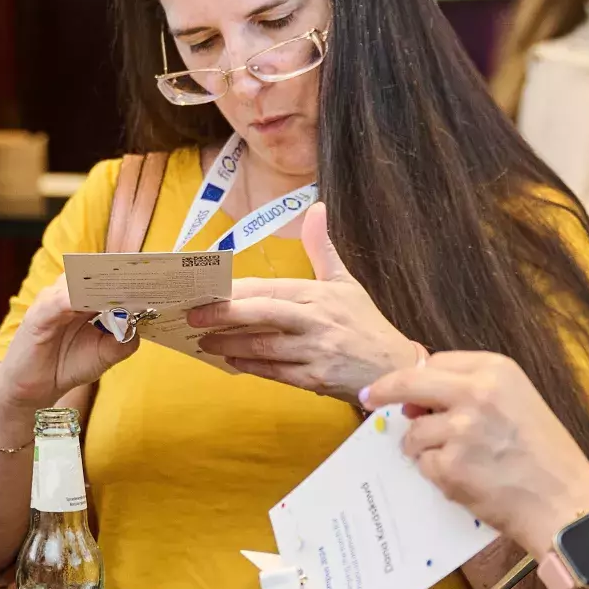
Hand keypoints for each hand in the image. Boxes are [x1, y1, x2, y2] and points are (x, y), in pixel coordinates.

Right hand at [0, 282, 137, 425]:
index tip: (158, 280)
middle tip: (147, 277)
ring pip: (78, 283)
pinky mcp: (37, 315)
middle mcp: (68, 294)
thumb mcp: (104, 355)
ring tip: (126, 285)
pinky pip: (58, 301)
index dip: (132, 280)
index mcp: (85, 299)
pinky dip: (75, 299)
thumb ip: (123, 341)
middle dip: (120, 277)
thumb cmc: (67, 366)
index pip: (110, 281)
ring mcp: (52, 301)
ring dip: (101, 284)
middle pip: (95, 276)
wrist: (32, 390)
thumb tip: (139, 324)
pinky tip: (92, 302)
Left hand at [187, 205, 423, 399]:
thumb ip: (322, 248)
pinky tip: (231, 360)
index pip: (270, 288)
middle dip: (224, 315)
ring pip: (263, 347)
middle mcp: (317, 321)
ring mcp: (316, 351)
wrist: (395, 368)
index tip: (208, 290)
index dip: (236, 290)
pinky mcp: (317, 380)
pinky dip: (250, 366)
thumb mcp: (346, 282)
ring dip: (229, 344)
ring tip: (204, 340)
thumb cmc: (365, 324)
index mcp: (320, 294)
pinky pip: (275, 372)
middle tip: (193, 317)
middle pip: (262, 314)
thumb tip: (315, 208)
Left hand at [364, 351, 588, 558]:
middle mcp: (477, 392)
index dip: (414, 376)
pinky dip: (436, 474)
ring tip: (459, 463)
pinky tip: (465, 481)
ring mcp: (462, 429)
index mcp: (497, 370)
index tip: (394, 385)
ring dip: (422, 449)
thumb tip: (415, 401)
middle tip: (369, 399)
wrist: (566, 502)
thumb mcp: (517, 404)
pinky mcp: (451, 464)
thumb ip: (471, 393)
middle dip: (384, 391)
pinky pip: (423, 465)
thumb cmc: (545, 457)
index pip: (436, 362)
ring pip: (414, 433)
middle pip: (408, 383)